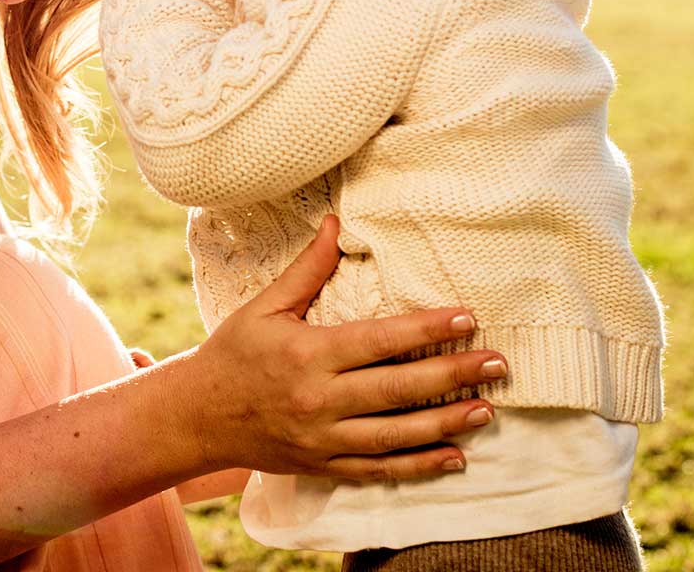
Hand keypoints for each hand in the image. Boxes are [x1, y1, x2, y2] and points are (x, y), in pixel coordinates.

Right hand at [172, 216, 502, 480]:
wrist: (196, 417)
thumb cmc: (232, 353)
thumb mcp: (264, 307)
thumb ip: (306, 270)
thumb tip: (336, 224)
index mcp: (308, 354)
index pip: (379, 341)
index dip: (426, 330)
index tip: (466, 318)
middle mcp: (319, 400)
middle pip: (398, 389)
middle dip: (453, 375)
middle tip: (497, 364)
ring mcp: (323, 439)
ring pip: (396, 435)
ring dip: (446, 424)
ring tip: (486, 410)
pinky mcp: (323, 466)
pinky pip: (379, 471)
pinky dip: (419, 467)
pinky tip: (455, 458)